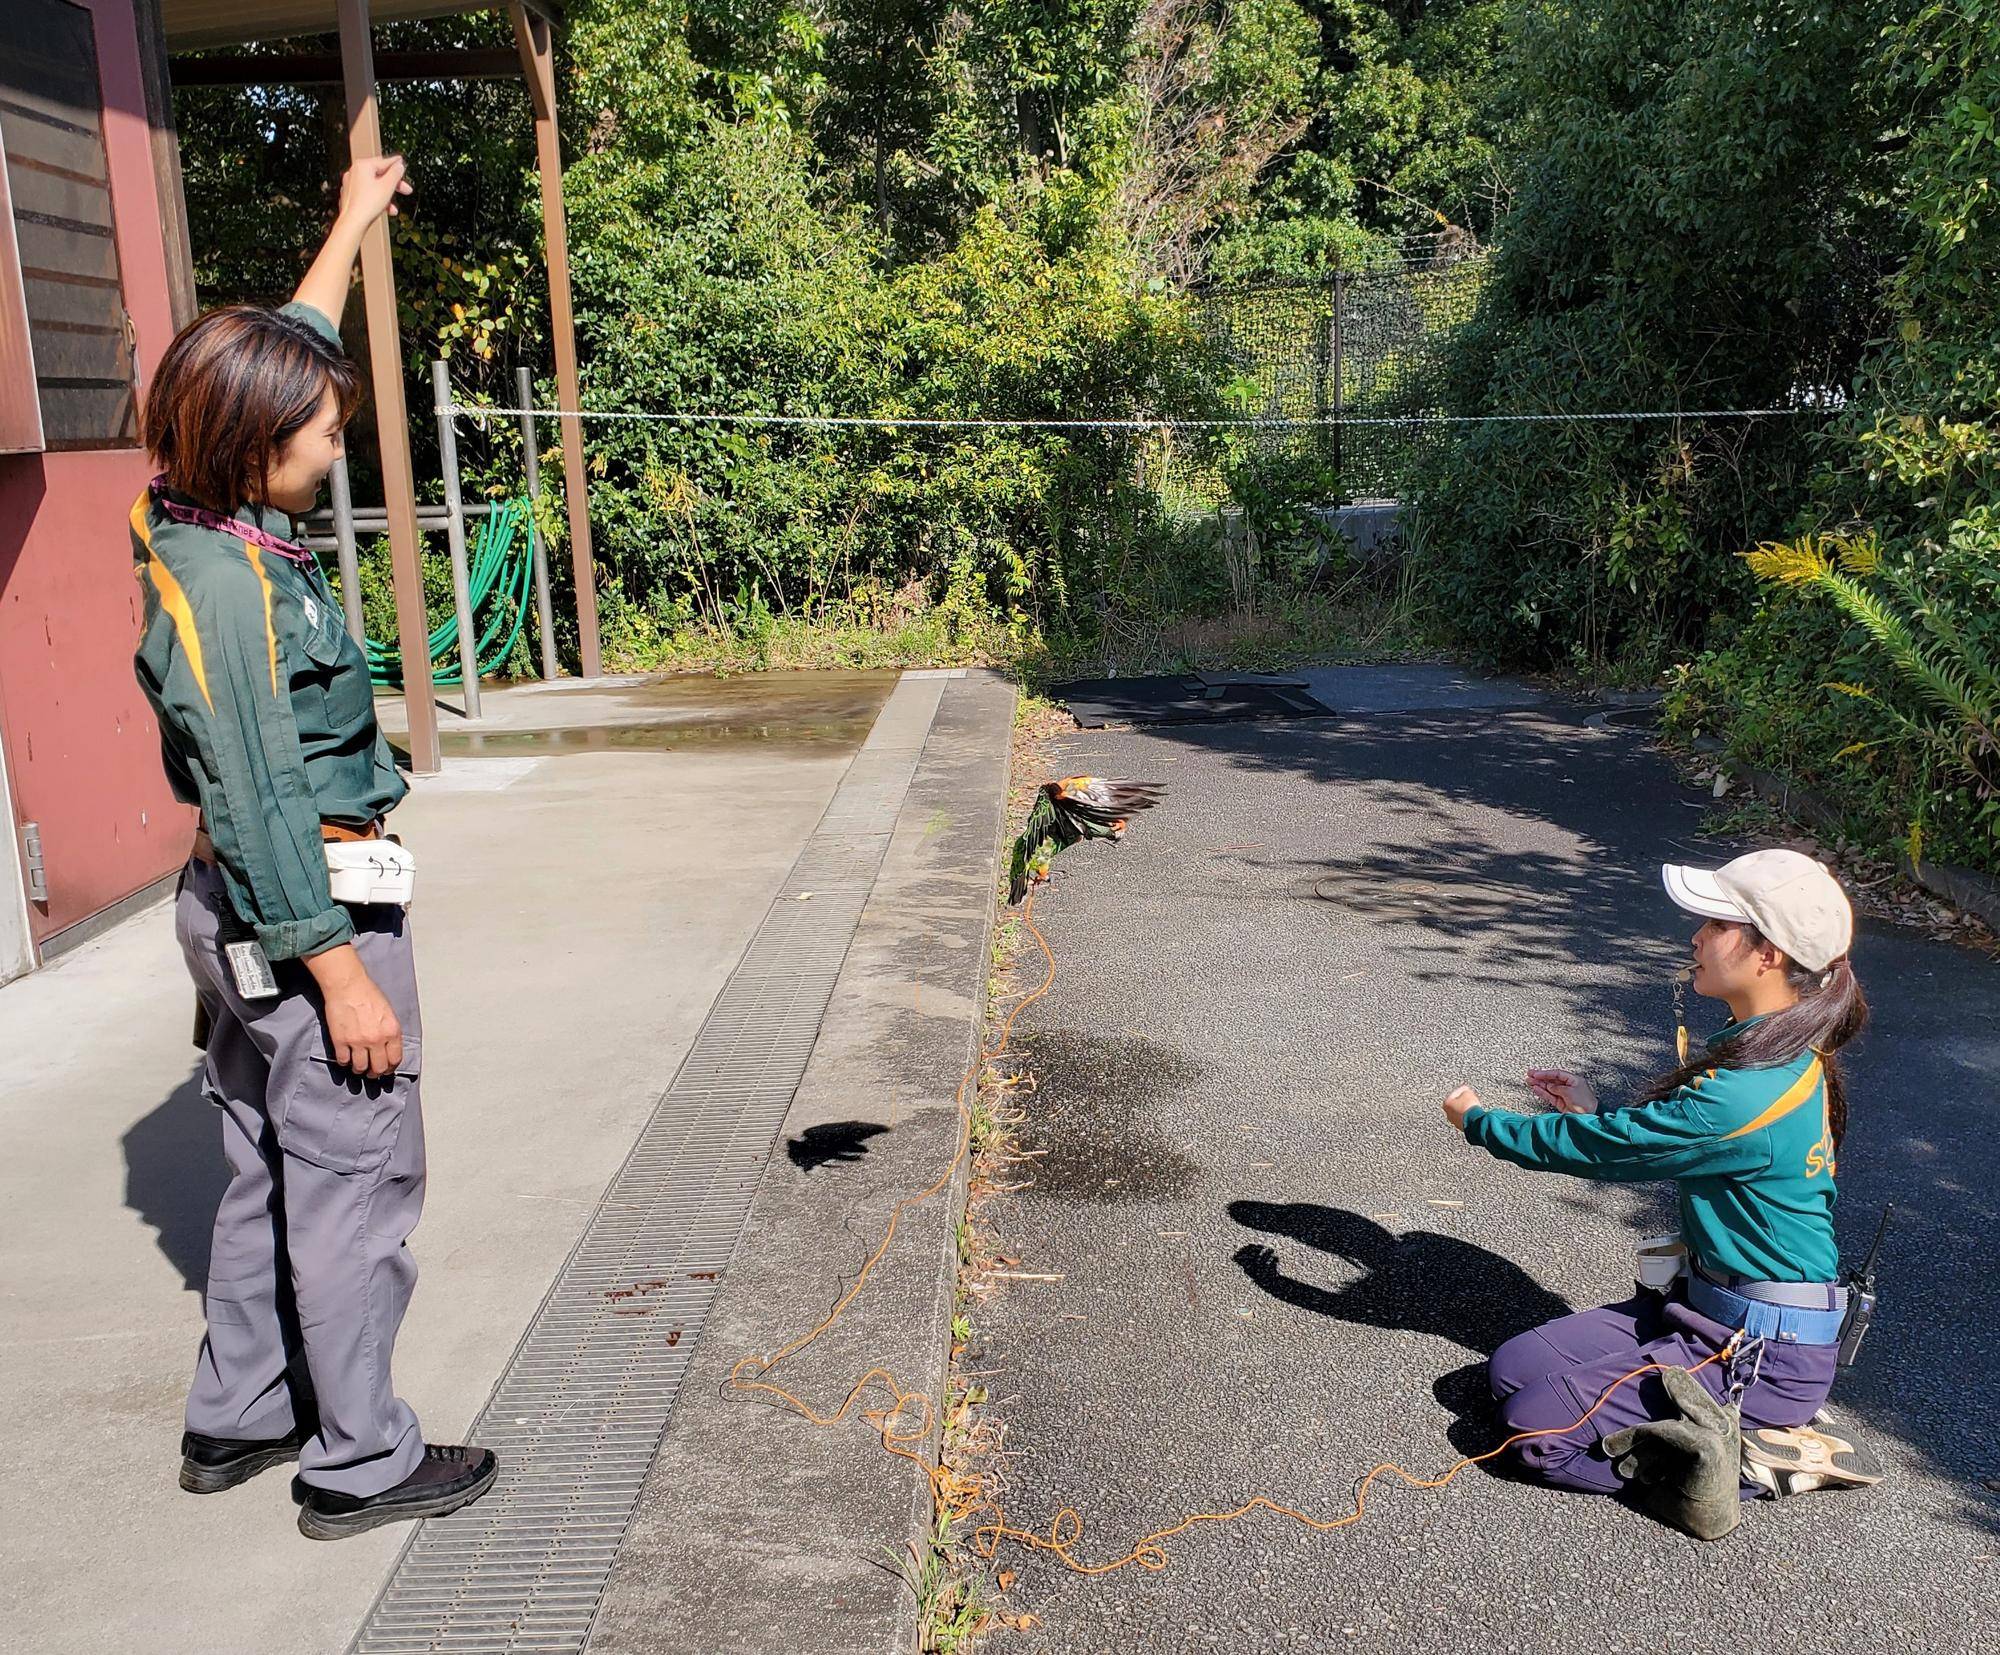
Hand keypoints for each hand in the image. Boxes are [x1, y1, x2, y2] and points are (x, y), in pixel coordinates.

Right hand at [304, 943, 402, 1077]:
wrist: (348, 986)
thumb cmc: (368, 995)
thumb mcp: (388, 1013)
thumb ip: (390, 1032)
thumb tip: (388, 1049)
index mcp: (392, 1032)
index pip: (395, 1060)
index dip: (391, 1068)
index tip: (386, 1069)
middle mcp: (376, 1039)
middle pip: (378, 1068)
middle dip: (376, 1073)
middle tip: (372, 1072)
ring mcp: (357, 1042)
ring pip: (360, 1068)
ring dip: (359, 1069)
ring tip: (358, 1066)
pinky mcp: (340, 1041)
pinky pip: (343, 1061)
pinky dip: (345, 1062)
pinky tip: (346, 1057)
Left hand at [336, 155, 410, 227]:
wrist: (353, 222)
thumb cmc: (368, 204)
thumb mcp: (388, 186)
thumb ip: (396, 173)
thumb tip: (399, 166)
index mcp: (362, 166)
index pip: (384, 162)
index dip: (396, 164)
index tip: (402, 162)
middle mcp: (354, 172)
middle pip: (379, 175)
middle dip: (394, 184)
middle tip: (406, 190)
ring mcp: (350, 183)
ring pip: (374, 186)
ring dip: (386, 195)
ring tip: (393, 206)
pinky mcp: (349, 195)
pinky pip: (367, 194)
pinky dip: (376, 199)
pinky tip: (383, 209)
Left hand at [1442, 1086, 1479, 1131]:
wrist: (1473, 1121)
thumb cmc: (1468, 1106)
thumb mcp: (1468, 1093)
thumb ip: (1465, 1091)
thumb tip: (1466, 1092)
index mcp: (1446, 1103)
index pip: (1455, 1093)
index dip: (1463, 1090)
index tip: (1468, 1090)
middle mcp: (1448, 1113)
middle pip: (1457, 1104)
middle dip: (1463, 1100)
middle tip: (1470, 1098)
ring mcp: (1454, 1121)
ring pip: (1461, 1112)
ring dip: (1466, 1108)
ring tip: (1473, 1105)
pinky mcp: (1461, 1126)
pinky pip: (1465, 1118)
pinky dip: (1469, 1115)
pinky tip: (1474, 1113)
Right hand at [1527, 1069, 1597, 1113]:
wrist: (1587, 1116)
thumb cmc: (1584, 1102)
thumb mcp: (1570, 1091)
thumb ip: (1557, 1087)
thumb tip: (1549, 1086)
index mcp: (1574, 1080)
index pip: (1557, 1074)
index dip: (1546, 1073)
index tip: (1536, 1073)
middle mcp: (1568, 1086)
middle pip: (1552, 1080)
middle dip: (1540, 1077)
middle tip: (1530, 1074)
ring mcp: (1564, 1095)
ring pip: (1549, 1088)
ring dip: (1539, 1084)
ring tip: (1529, 1081)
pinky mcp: (1561, 1103)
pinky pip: (1549, 1096)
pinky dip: (1542, 1092)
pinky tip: (1535, 1089)